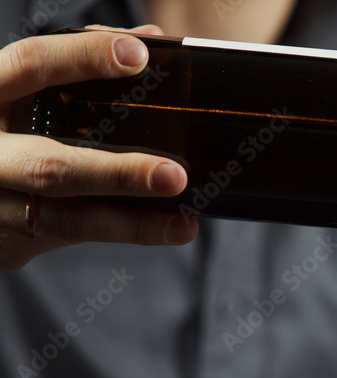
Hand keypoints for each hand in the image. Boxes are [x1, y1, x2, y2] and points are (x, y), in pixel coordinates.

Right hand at [0, 26, 193, 270]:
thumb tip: (149, 40)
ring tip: (183, 225)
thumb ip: (74, 66)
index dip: (82, 57)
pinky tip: (160, 230)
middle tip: (174, 176)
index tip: (139, 56)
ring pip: (65, 220)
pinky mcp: (8, 243)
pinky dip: (118, 233)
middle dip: (118, 175)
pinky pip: (70, 239)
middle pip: (51, 167)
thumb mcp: (18, 91)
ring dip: (131, 225)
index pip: (30, 66)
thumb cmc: (2, 128)